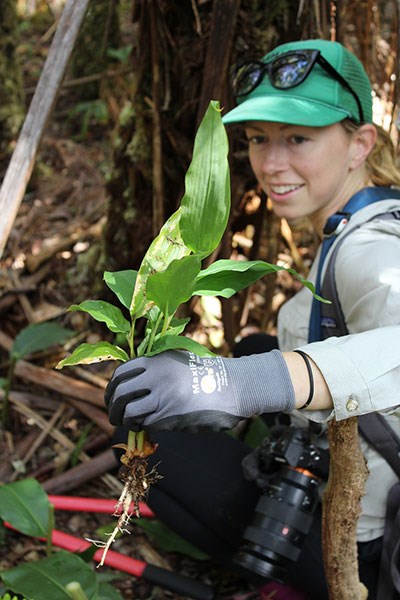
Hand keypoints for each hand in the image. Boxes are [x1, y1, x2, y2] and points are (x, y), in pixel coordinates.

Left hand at [105, 349, 294, 432]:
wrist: (231, 386)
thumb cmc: (204, 374)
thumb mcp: (177, 360)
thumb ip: (154, 368)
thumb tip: (129, 384)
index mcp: (156, 361)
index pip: (120, 374)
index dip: (112, 388)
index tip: (112, 397)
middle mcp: (156, 377)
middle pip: (120, 394)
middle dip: (113, 408)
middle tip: (114, 416)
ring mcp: (163, 397)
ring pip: (129, 412)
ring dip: (126, 421)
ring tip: (132, 423)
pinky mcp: (171, 417)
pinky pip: (147, 424)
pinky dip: (144, 427)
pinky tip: (150, 426)